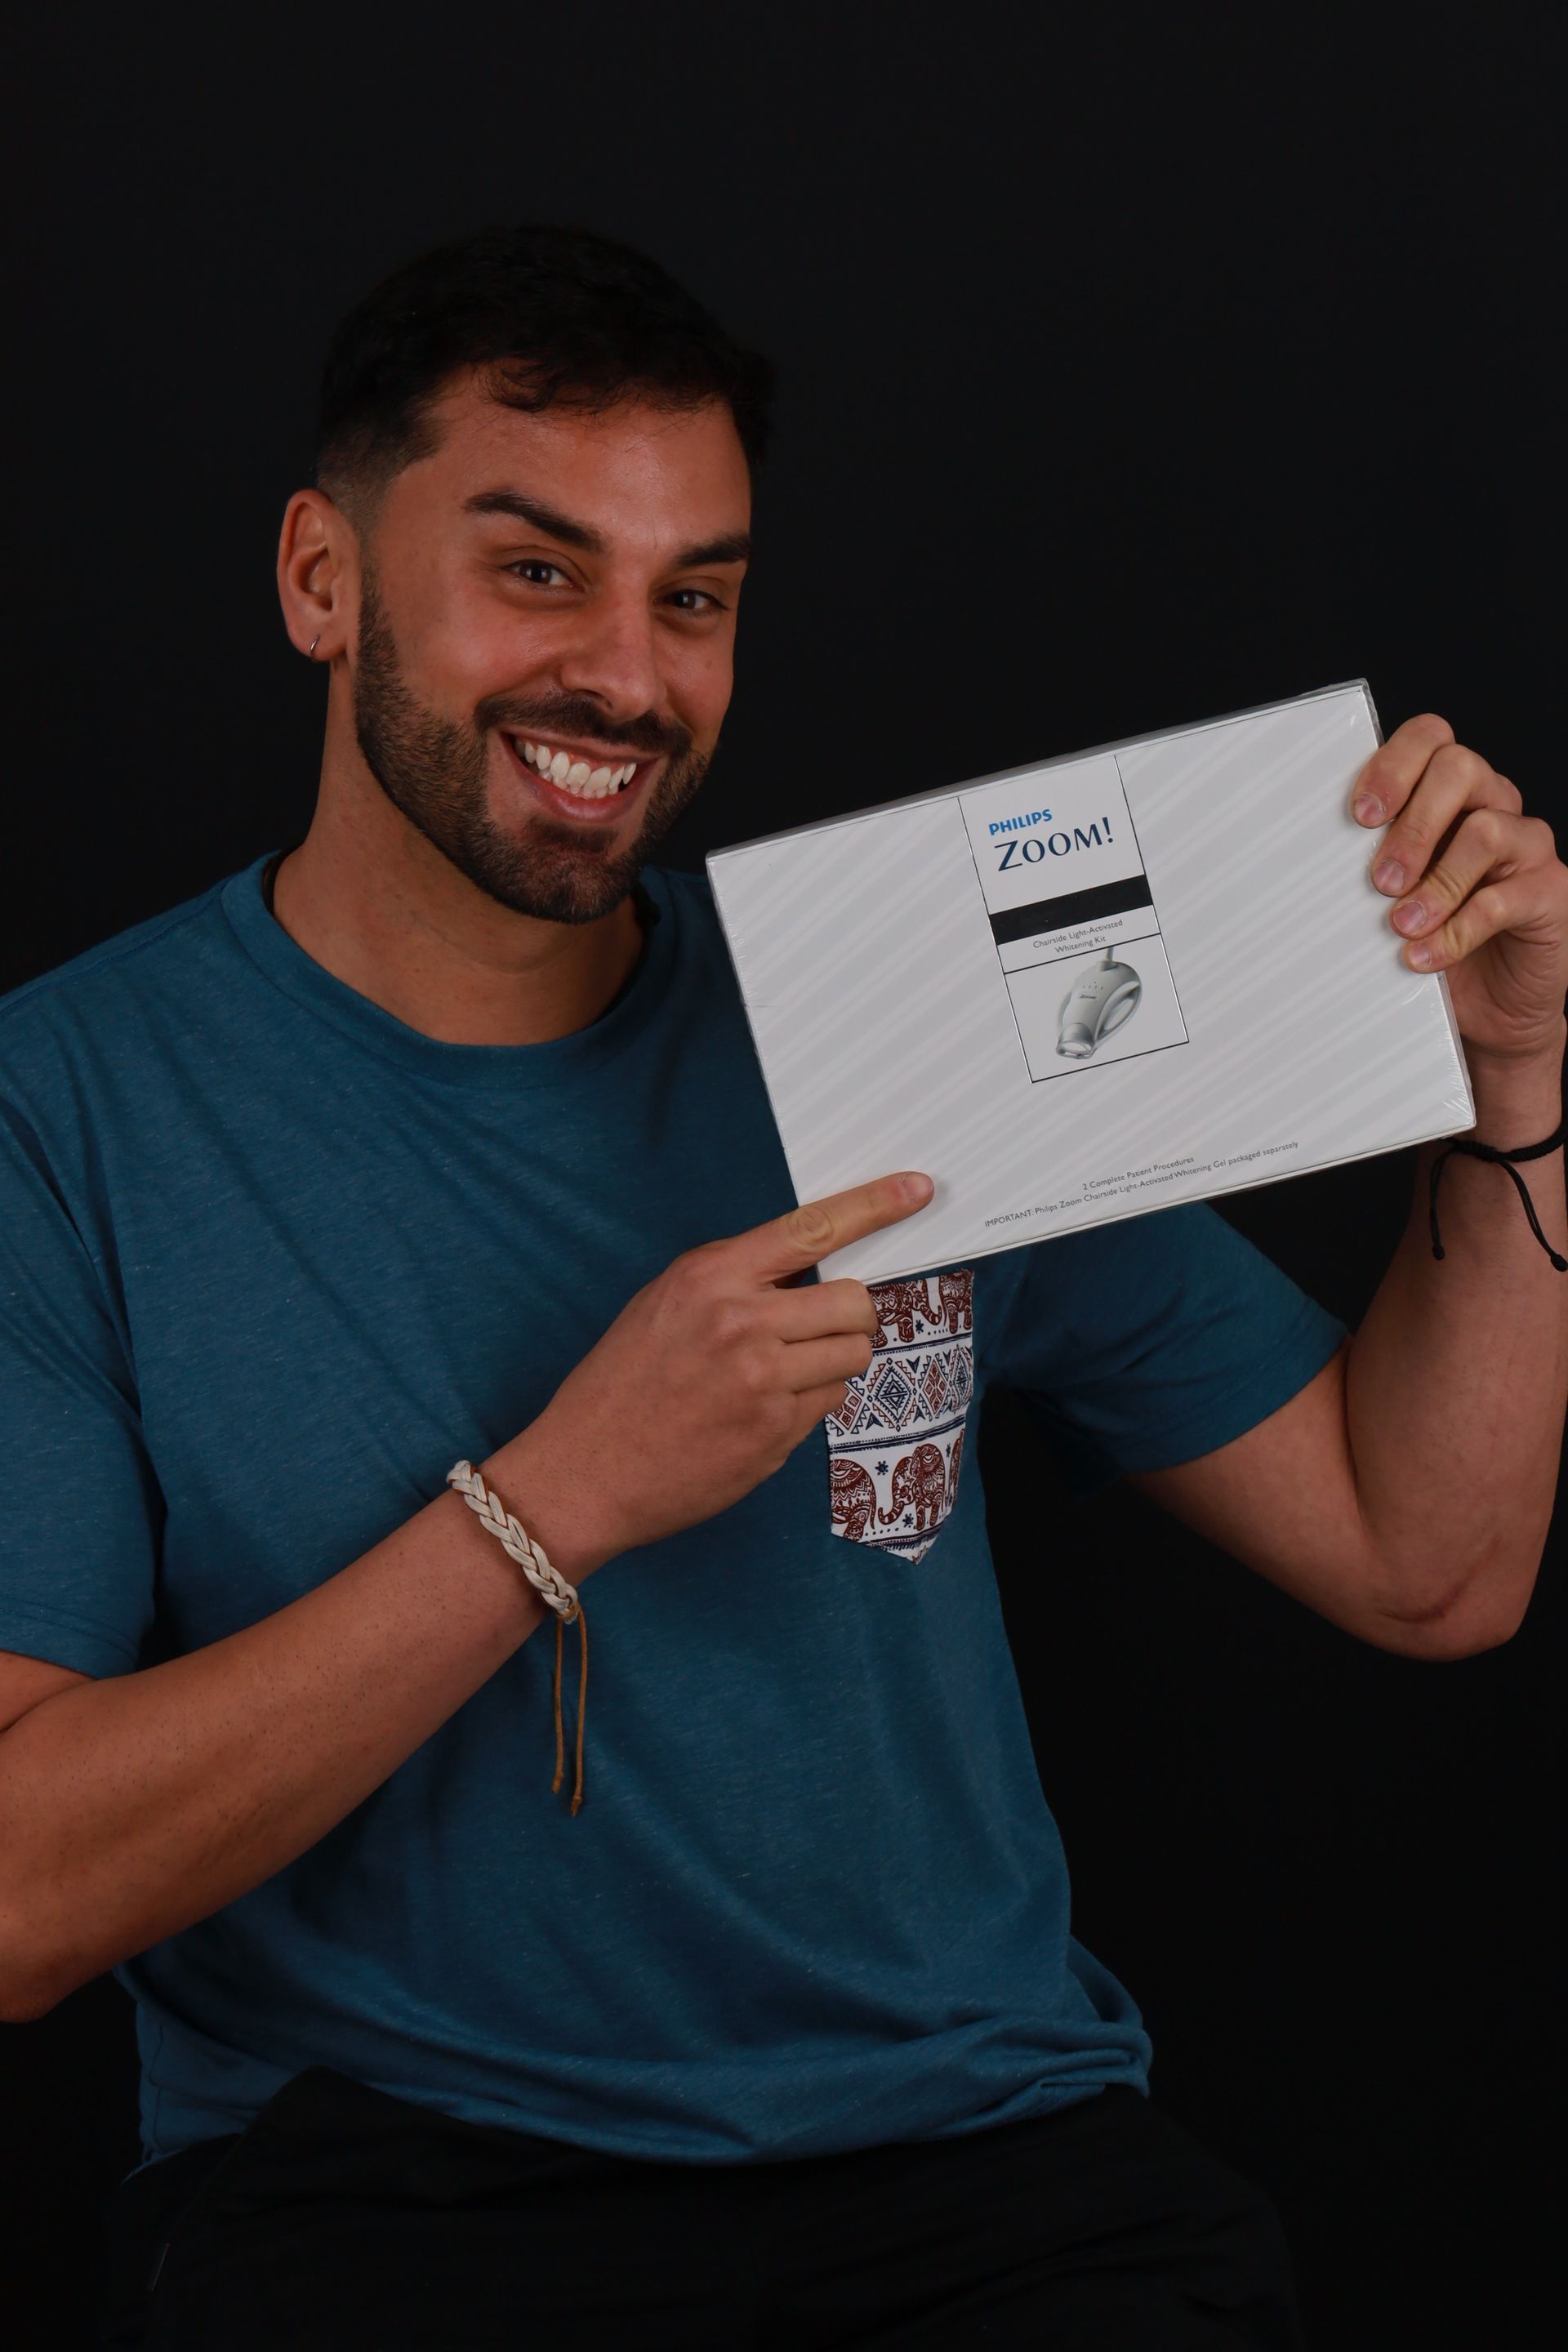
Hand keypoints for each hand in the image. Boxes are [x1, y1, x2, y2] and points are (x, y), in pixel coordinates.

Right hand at [505, 1172, 933, 1573]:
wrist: (585, 1471)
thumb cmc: (622, 1384)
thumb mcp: (665, 1304)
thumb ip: (735, 1281)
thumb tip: (809, 1269)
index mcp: (710, 1276)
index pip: (812, 1227)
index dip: (875, 1205)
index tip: (918, 1189)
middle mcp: (742, 1321)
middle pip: (854, 1301)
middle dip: (850, 1315)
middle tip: (819, 1330)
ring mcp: (763, 1380)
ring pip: (852, 1354)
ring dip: (831, 1362)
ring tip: (778, 1376)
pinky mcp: (775, 1432)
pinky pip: (828, 1403)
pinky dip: (808, 1404)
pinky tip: (759, 1413)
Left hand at [1352, 713, 1567, 1065]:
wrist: (1489, 1008)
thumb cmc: (1430, 939)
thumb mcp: (1387, 900)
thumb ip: (1365, 867)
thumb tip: (1313, 861)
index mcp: (1450, 793)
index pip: (1429, 740)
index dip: (1393, 766)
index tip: (1361, 815)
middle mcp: (1493, 806)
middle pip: (1460, 768)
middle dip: (1412, 824)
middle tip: (1381, 880)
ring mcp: (1526, 847)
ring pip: (1486, 829)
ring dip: (1435, 882)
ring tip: (1401, 924)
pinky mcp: (1551, 892)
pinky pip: (1505, 898)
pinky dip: (1457, 930)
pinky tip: (1425, 954)